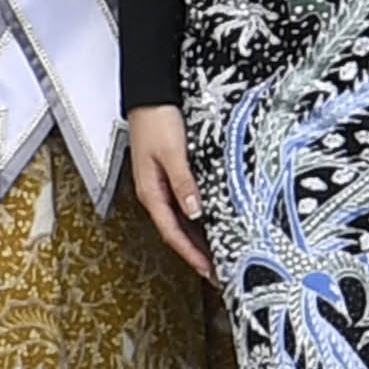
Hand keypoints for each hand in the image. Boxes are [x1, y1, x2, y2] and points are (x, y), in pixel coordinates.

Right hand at [127, 104, 213, 279]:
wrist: (149, 97)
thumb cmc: (156, 121)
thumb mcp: (172, 152)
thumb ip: (184, 182)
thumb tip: (195, 211)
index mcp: (151, 193)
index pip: (173, 233)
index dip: (191, 254)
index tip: (208, 271)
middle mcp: (155, 193)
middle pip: (177, 232)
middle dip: (196, 254)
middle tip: (218, 271)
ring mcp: (162, 186)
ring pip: (181, 221)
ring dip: (198, 239)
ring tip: (218, 255)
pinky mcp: (170, 176)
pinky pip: (183, 206)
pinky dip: (197, 220)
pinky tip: (211, 224)